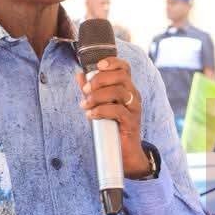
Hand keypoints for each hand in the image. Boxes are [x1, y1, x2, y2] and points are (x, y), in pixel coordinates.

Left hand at [76, 58, 150, 178]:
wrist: (125, 153)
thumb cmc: (112, 126)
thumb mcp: (100, 104)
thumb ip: (91, 90)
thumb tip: (79, 74)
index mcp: (127, 88)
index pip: (124, 68)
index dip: (112, 62)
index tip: (97, 65)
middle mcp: (133, 95)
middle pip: (121, 76)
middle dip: (99, 80)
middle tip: (85, 90)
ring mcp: (134, 108)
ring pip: (119, 91)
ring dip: (98, 96)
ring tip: (85, 105)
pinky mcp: (131, 122)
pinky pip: (117, 110)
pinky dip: (101, 110)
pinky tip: (91, 115)